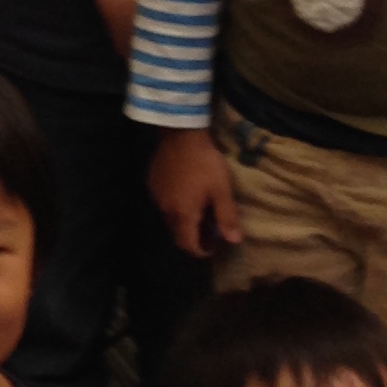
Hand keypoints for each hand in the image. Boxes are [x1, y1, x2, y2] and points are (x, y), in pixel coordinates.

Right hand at [150, 127, 240, 258]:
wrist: (180, 135)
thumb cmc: (205, 163)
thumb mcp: (221, 190)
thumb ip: (227, 217)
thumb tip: (234, 241)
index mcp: (183, 214)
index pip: (188, 244)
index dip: (200, 251)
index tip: (213, 248)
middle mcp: (166, 210)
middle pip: (178, 233)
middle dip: (193, 237)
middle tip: (209, 232)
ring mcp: (157, 196)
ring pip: (170, 218)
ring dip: (184, 221)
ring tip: (200, 212)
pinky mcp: (152, 183)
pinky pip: (164, 202)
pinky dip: (176, 205)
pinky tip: (186, 193)